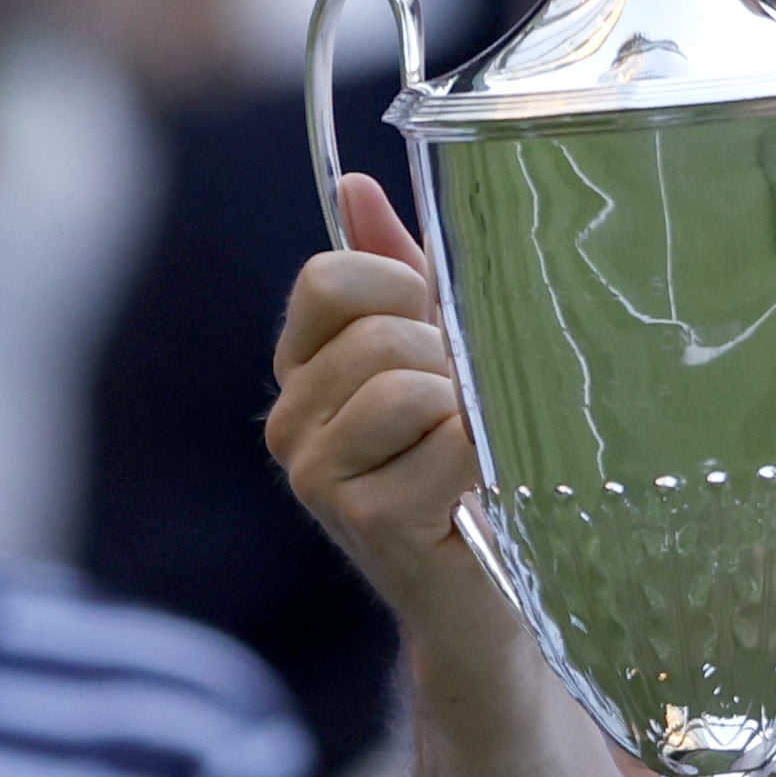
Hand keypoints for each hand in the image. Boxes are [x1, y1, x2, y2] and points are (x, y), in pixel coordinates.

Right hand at [266, 177, 487, 629]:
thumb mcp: (433, 349)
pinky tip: (479, 486)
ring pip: (405, 385)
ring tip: (472, 448)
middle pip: (375, 334)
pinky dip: (484, 452)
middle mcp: (292, 424)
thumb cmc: (461, 465)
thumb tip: (353, 183)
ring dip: (464, 408)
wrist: (482, 593)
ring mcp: (318, 476)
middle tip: (466, 407)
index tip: (433, 330)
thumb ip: (396, 268)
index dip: (399, 288)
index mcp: (302, 372)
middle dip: (446, 357)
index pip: (329, 280)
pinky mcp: (365, 520)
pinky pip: (445, 439)